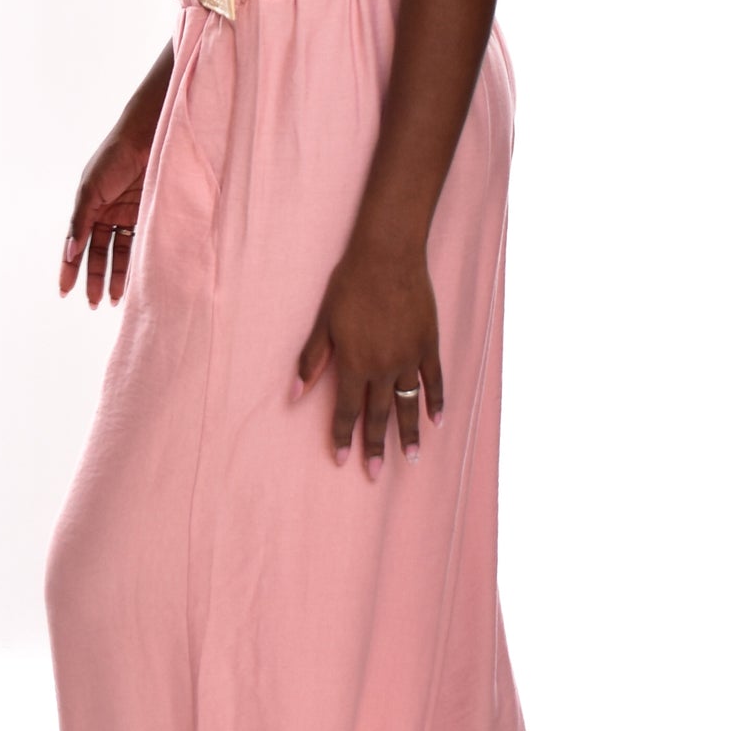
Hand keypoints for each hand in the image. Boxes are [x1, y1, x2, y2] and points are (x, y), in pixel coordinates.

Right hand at [59, 111, 154, 307]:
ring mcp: (129, 215)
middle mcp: (107, 213)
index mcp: (88, 205)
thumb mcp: (91, 190)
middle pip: (98, 253)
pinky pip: (140, 245)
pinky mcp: (149, 215)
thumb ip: (80, 223)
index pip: (76, 244)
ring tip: (115, 300)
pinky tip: (136, 282)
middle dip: (95, 279)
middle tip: (95, 304)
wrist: (150, 135)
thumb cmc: (115, 157)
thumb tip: (68, 254)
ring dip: (116, 276)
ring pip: (119, 253)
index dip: (69, 268)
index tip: (64, 292)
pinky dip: (137, 263)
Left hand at [295, 236, 444, 476]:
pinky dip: (436, 401)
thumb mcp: (323, 322)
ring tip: (411, 458)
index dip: (343, 436)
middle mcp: (383, 367)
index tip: (342, 459)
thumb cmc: (350, 284)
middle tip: (374, 474)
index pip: (346, 409)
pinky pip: (434, 380)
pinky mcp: (428, 345)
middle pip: (378, 415)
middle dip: (375, 446)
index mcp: (354, 362)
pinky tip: (437, 421)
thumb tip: (292, 395)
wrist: (388, 256)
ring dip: (409, 433)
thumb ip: (311, 361)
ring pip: (408, 404)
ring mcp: (409, 357)